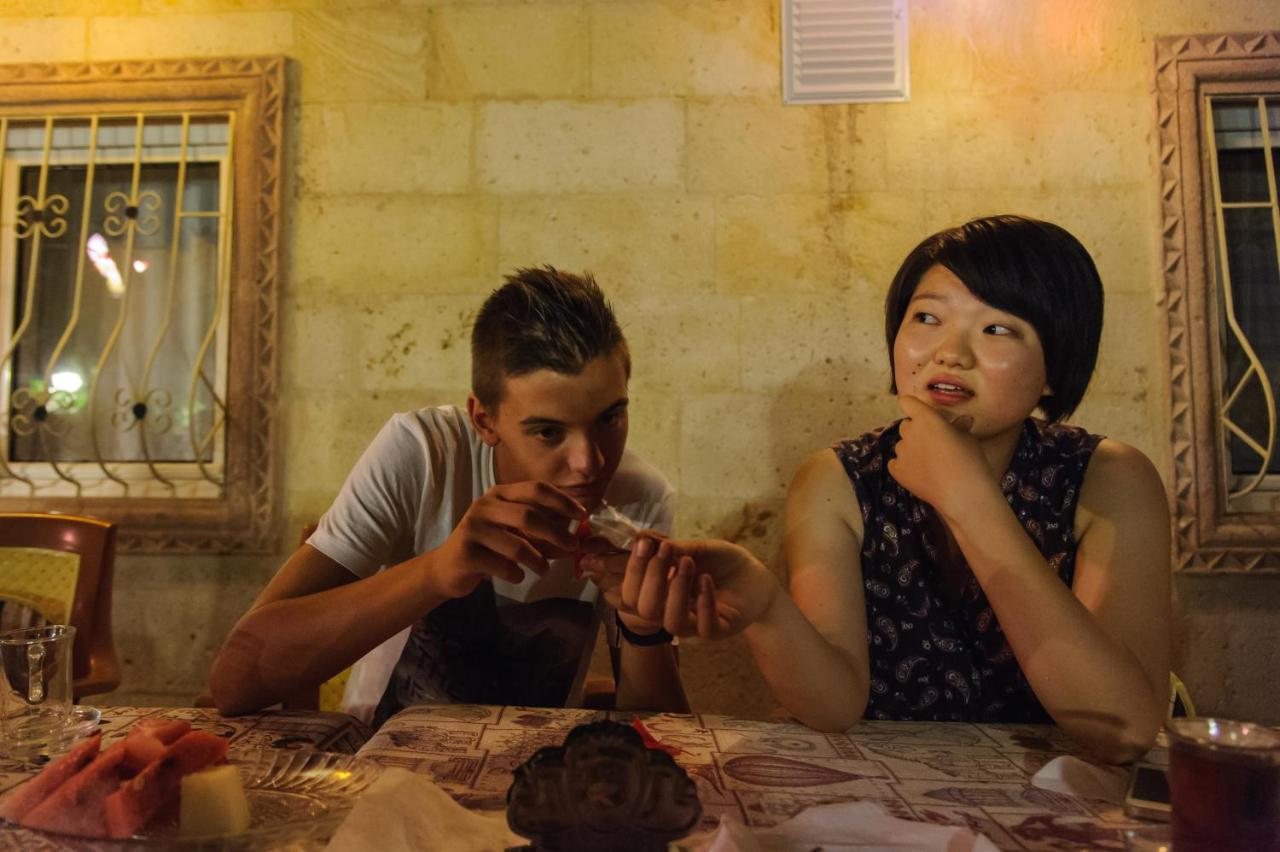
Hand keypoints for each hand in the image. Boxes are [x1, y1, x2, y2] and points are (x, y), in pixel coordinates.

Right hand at [426, 481, 584, 599]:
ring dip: (538, 560)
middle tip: (573, 546)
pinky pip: (503, 566)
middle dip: (556, 533)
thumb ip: (544, 533)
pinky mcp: (466, 553)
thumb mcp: (516, 534)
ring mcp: (473, 528)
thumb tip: (578, 538)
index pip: (536, 488)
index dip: (563, 501)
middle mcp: (485, 505)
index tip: (583, 515)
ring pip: (517, 545)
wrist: (448, 567)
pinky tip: (517, 576)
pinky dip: (517, 574)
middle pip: (529, 515)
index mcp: (500, 494)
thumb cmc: (490, 547)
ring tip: (544, 569)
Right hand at [585, 534, 780, 639]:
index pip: (631, 593)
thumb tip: (641, 536)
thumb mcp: (698, 548)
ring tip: (689, 563)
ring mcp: (695, 624)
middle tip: (668, 552)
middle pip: (644, 610)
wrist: (757, 578)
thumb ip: (673, 546)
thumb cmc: (723, 563)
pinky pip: (704, 628)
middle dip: (652, 578)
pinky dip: (704, 602)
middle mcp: (672, 611)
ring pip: (671, 623)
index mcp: (660, 594)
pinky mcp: (718, 630)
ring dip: (676, 591)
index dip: (633, 571)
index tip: (644, 544)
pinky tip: (707, 580)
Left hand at [889, 395, 995, 520]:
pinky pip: (896, 463)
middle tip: (933, 443)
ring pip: (902, 445)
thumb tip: (963, 421)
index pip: (907, 402)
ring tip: (930, 463)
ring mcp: (901, 452)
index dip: (913, 406)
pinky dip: (904, 466)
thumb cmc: (970, 461)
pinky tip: (920, 473)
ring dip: (911, 450)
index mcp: (926, 418)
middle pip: (906, 426)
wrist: (963, 493)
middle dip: (916, 431)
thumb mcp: (968, 438)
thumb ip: (958, 427)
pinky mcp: (897, 471)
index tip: (919, 413)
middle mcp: (909, 432)